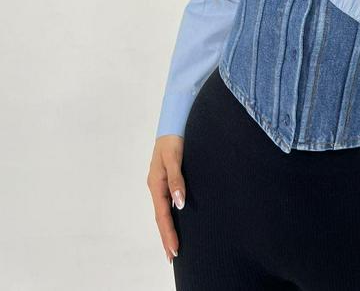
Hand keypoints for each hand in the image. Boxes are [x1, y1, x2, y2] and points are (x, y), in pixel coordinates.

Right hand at [147, 135, 185, 264]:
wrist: (172, 125)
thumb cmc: (172, 141)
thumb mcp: (174, 158)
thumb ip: (176, 180)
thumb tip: (179, 203)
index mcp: (156, 184)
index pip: (162, 215)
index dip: (168, 233)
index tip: (174, 249)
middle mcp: (156, 187)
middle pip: (160, 217)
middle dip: (166, 237)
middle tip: (172, 257)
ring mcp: (159, 184)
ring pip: (163, 212)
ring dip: (167, 229)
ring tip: (172, 247)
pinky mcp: (165, 180)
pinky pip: (166, 204)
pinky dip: (169, 217)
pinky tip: (174, 222)